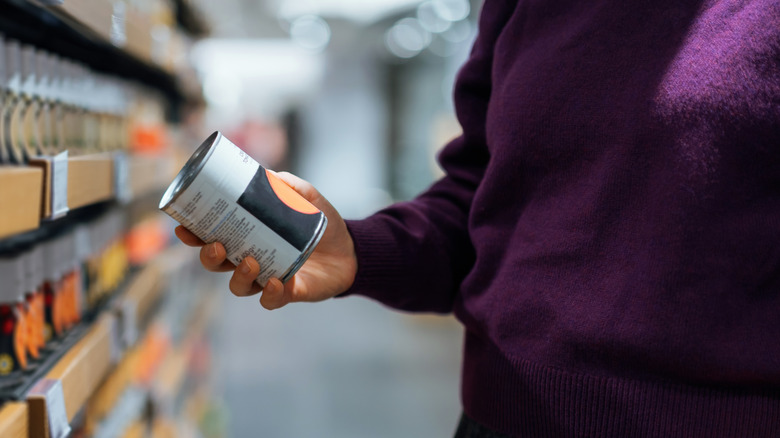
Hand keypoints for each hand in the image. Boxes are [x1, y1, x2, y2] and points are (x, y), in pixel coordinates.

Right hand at [174, 171, 357, 309]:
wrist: (351, 249)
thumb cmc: (320, 222)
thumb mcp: (306, 197)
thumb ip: (287, 185)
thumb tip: (267, 174)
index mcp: (246, 236)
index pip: (210, 237)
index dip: (193, 235)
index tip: (183, 227)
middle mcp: (250, 259)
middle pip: (217, 265)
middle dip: (209, 257)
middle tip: (216, 245)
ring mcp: (267, 278)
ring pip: (239, 286)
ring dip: (239, 276)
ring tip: (250, 262)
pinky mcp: (288, 293)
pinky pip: (271, 300)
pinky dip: (270, 293)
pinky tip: (276, 282)